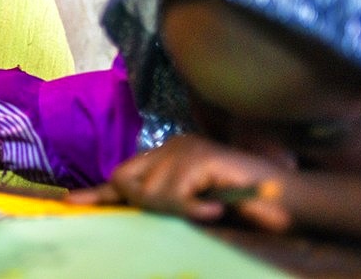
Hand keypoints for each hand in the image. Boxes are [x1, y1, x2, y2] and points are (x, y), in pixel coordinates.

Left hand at [67, 134, 291, 232]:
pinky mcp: (201, 157)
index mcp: (167, 159)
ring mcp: (186, 149)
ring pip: (150, 191)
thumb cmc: (244, 210)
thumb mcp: (194, 210)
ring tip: (208, 212)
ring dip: (174, 209)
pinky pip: (175, 192)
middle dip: (143, 203)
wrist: (290, 201)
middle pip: (127, 181)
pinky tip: (212, 211)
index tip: (71, 204)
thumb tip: (127, 211)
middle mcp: (172, 147)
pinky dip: (189, 207)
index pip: (124, 175)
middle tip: (188, 212)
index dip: (98, 193)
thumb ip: (164, 208)